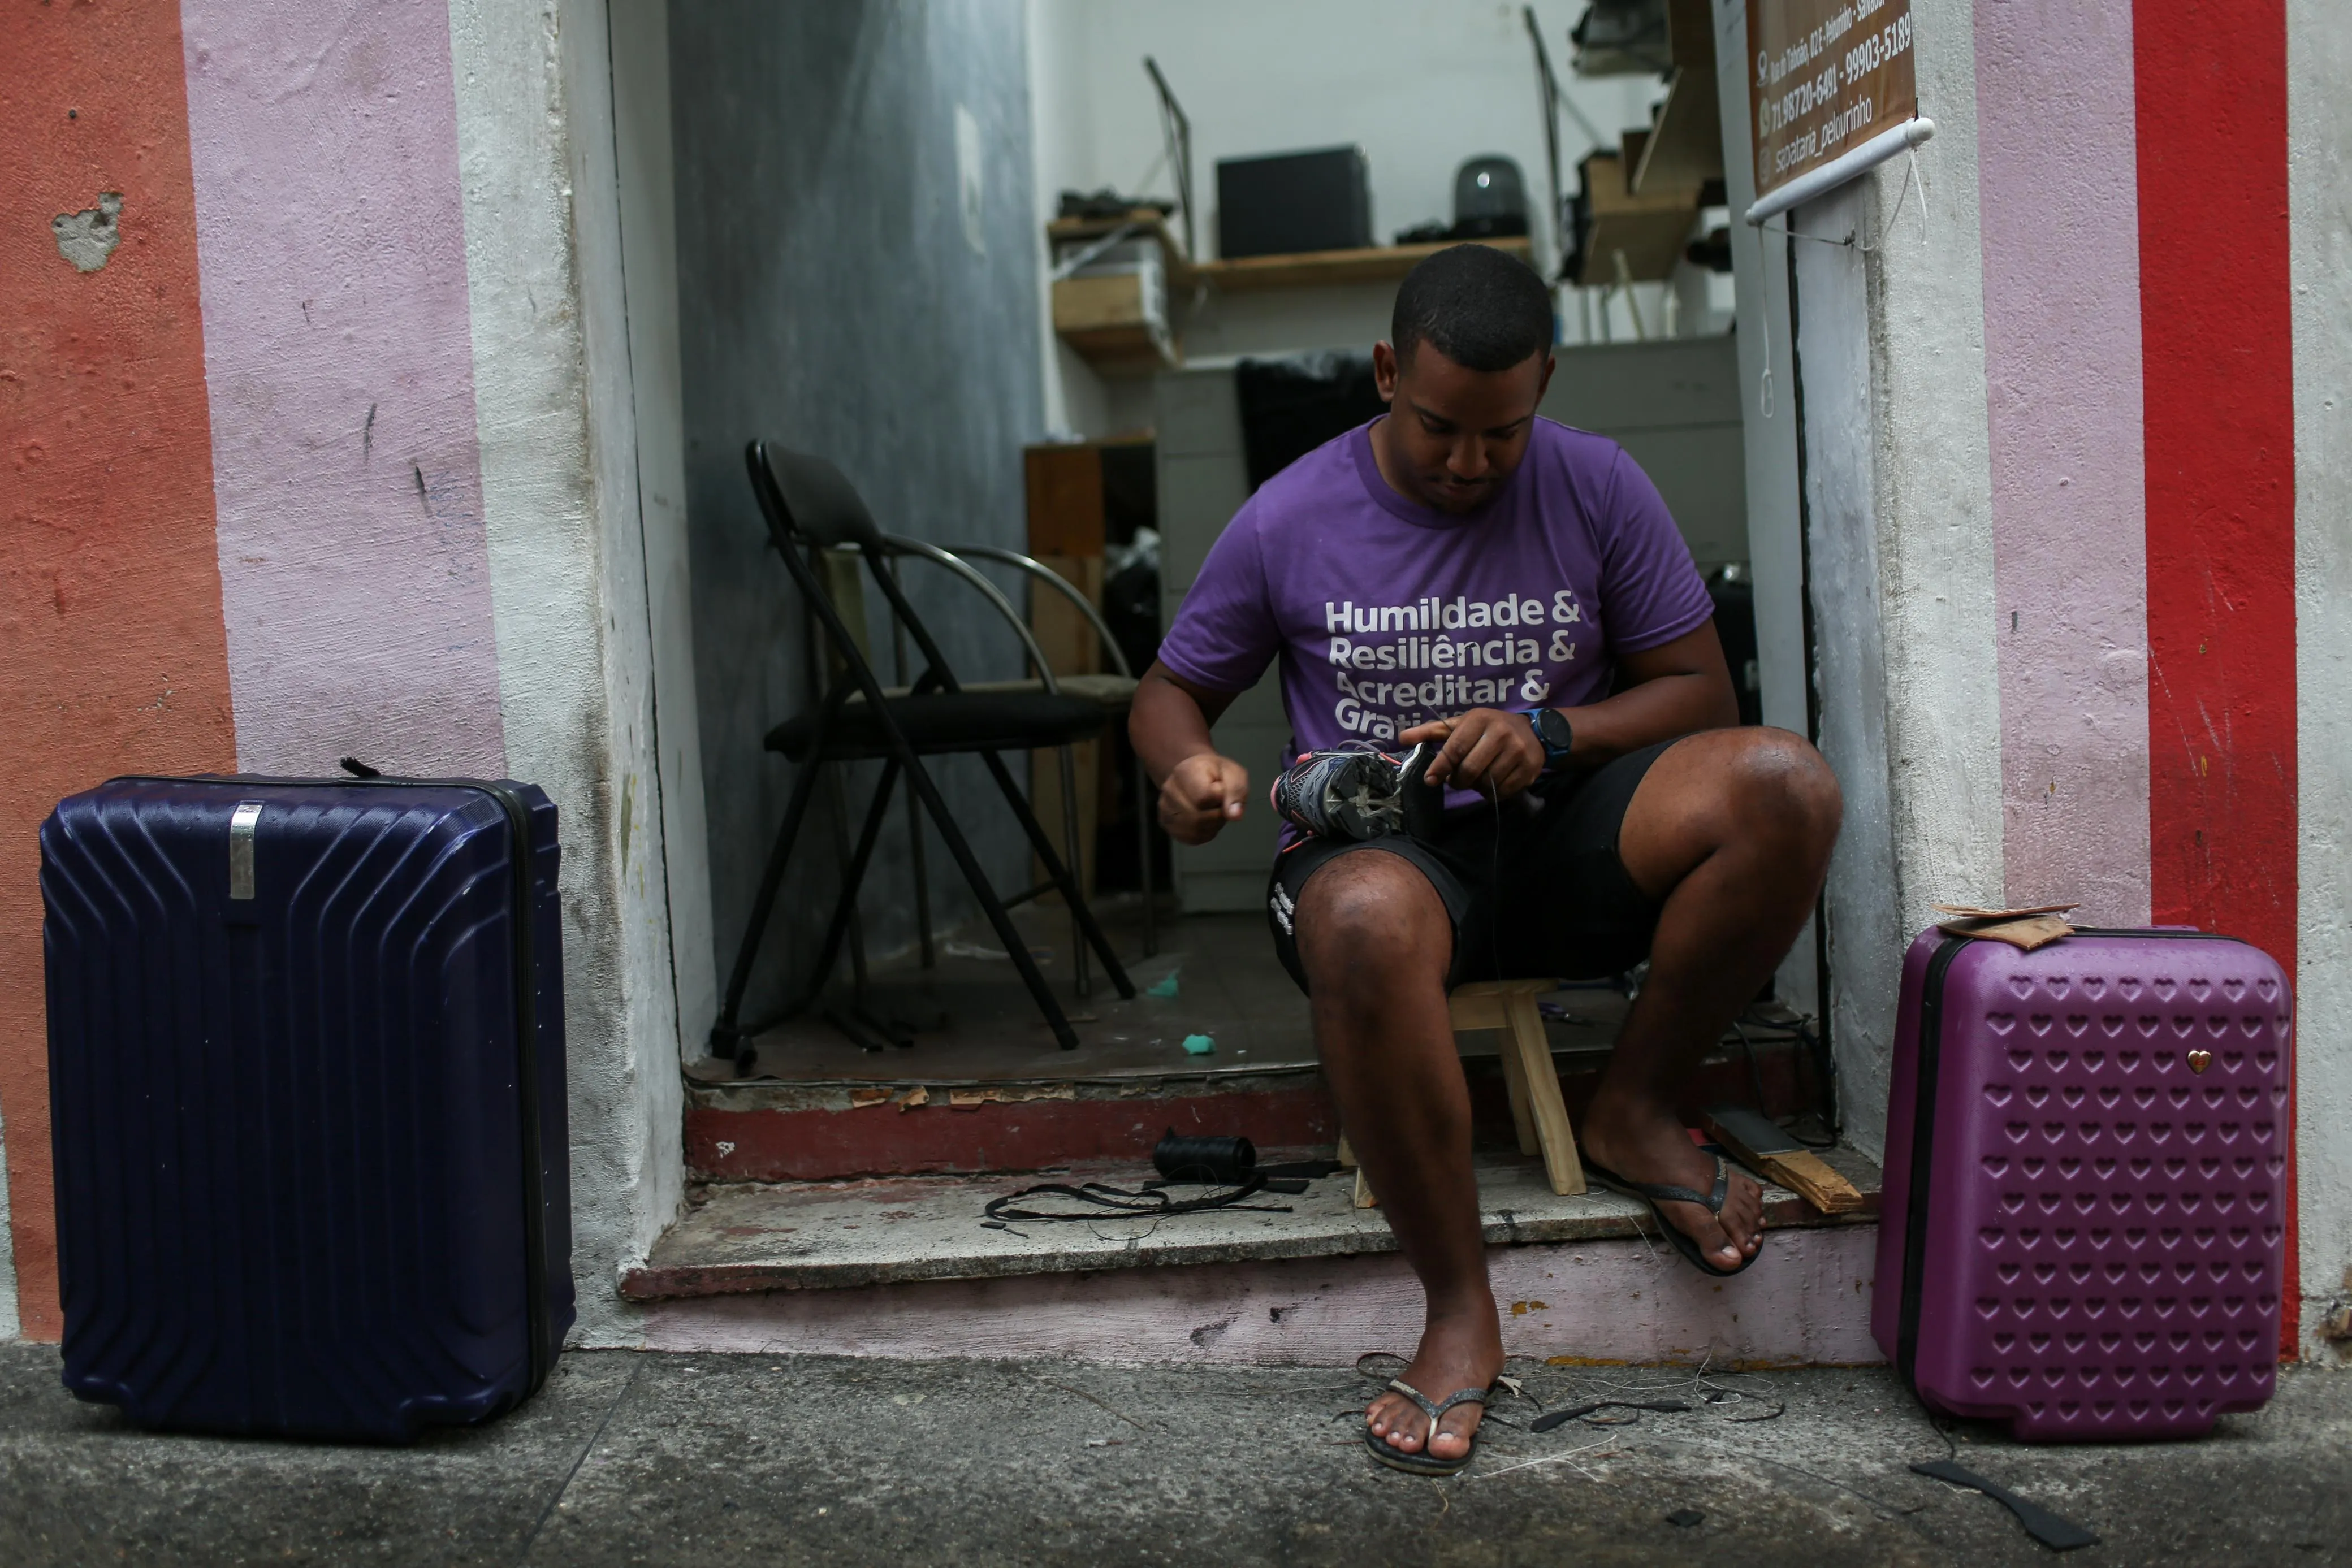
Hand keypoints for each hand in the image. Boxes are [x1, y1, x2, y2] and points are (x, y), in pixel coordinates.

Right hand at [1158, 752, 1249, 844]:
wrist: (1197, 775)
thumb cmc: (1218, 774)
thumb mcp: (1234, 774)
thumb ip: (1236, 792)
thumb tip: (1234, 816)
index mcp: (1185, 771)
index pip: (1203, 798)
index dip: (1220, 798)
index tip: (1221, 788)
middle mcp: (1169, 789)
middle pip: (1199, 817)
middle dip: (1218, 814)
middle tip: (1219, 802)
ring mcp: (1165, 807)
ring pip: (1195, 830)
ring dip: (1213, 824)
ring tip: (1212, 809)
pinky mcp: (1167, 823)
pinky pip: (1192, 838)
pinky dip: (1205, 832)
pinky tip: (1206, 819)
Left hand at [1400, 708, 1543, 799]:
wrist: (1533, 730)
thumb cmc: (1489, 727)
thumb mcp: (1462, 724)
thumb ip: (1432, 731)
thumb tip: (1401, 737)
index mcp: (1480, 719)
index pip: (1455, 749)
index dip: (1440, 767)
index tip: (1430, 779)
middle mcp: (1501, 733)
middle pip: (1469, 770)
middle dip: (1457, 781)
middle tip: (1456, 780)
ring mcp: (1519, 751)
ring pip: (1486, 783)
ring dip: (1476, 787)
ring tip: (1477, 777)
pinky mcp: (1531, 768)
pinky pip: (1503, 791)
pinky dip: (1493, 793)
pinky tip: (1493, 782)